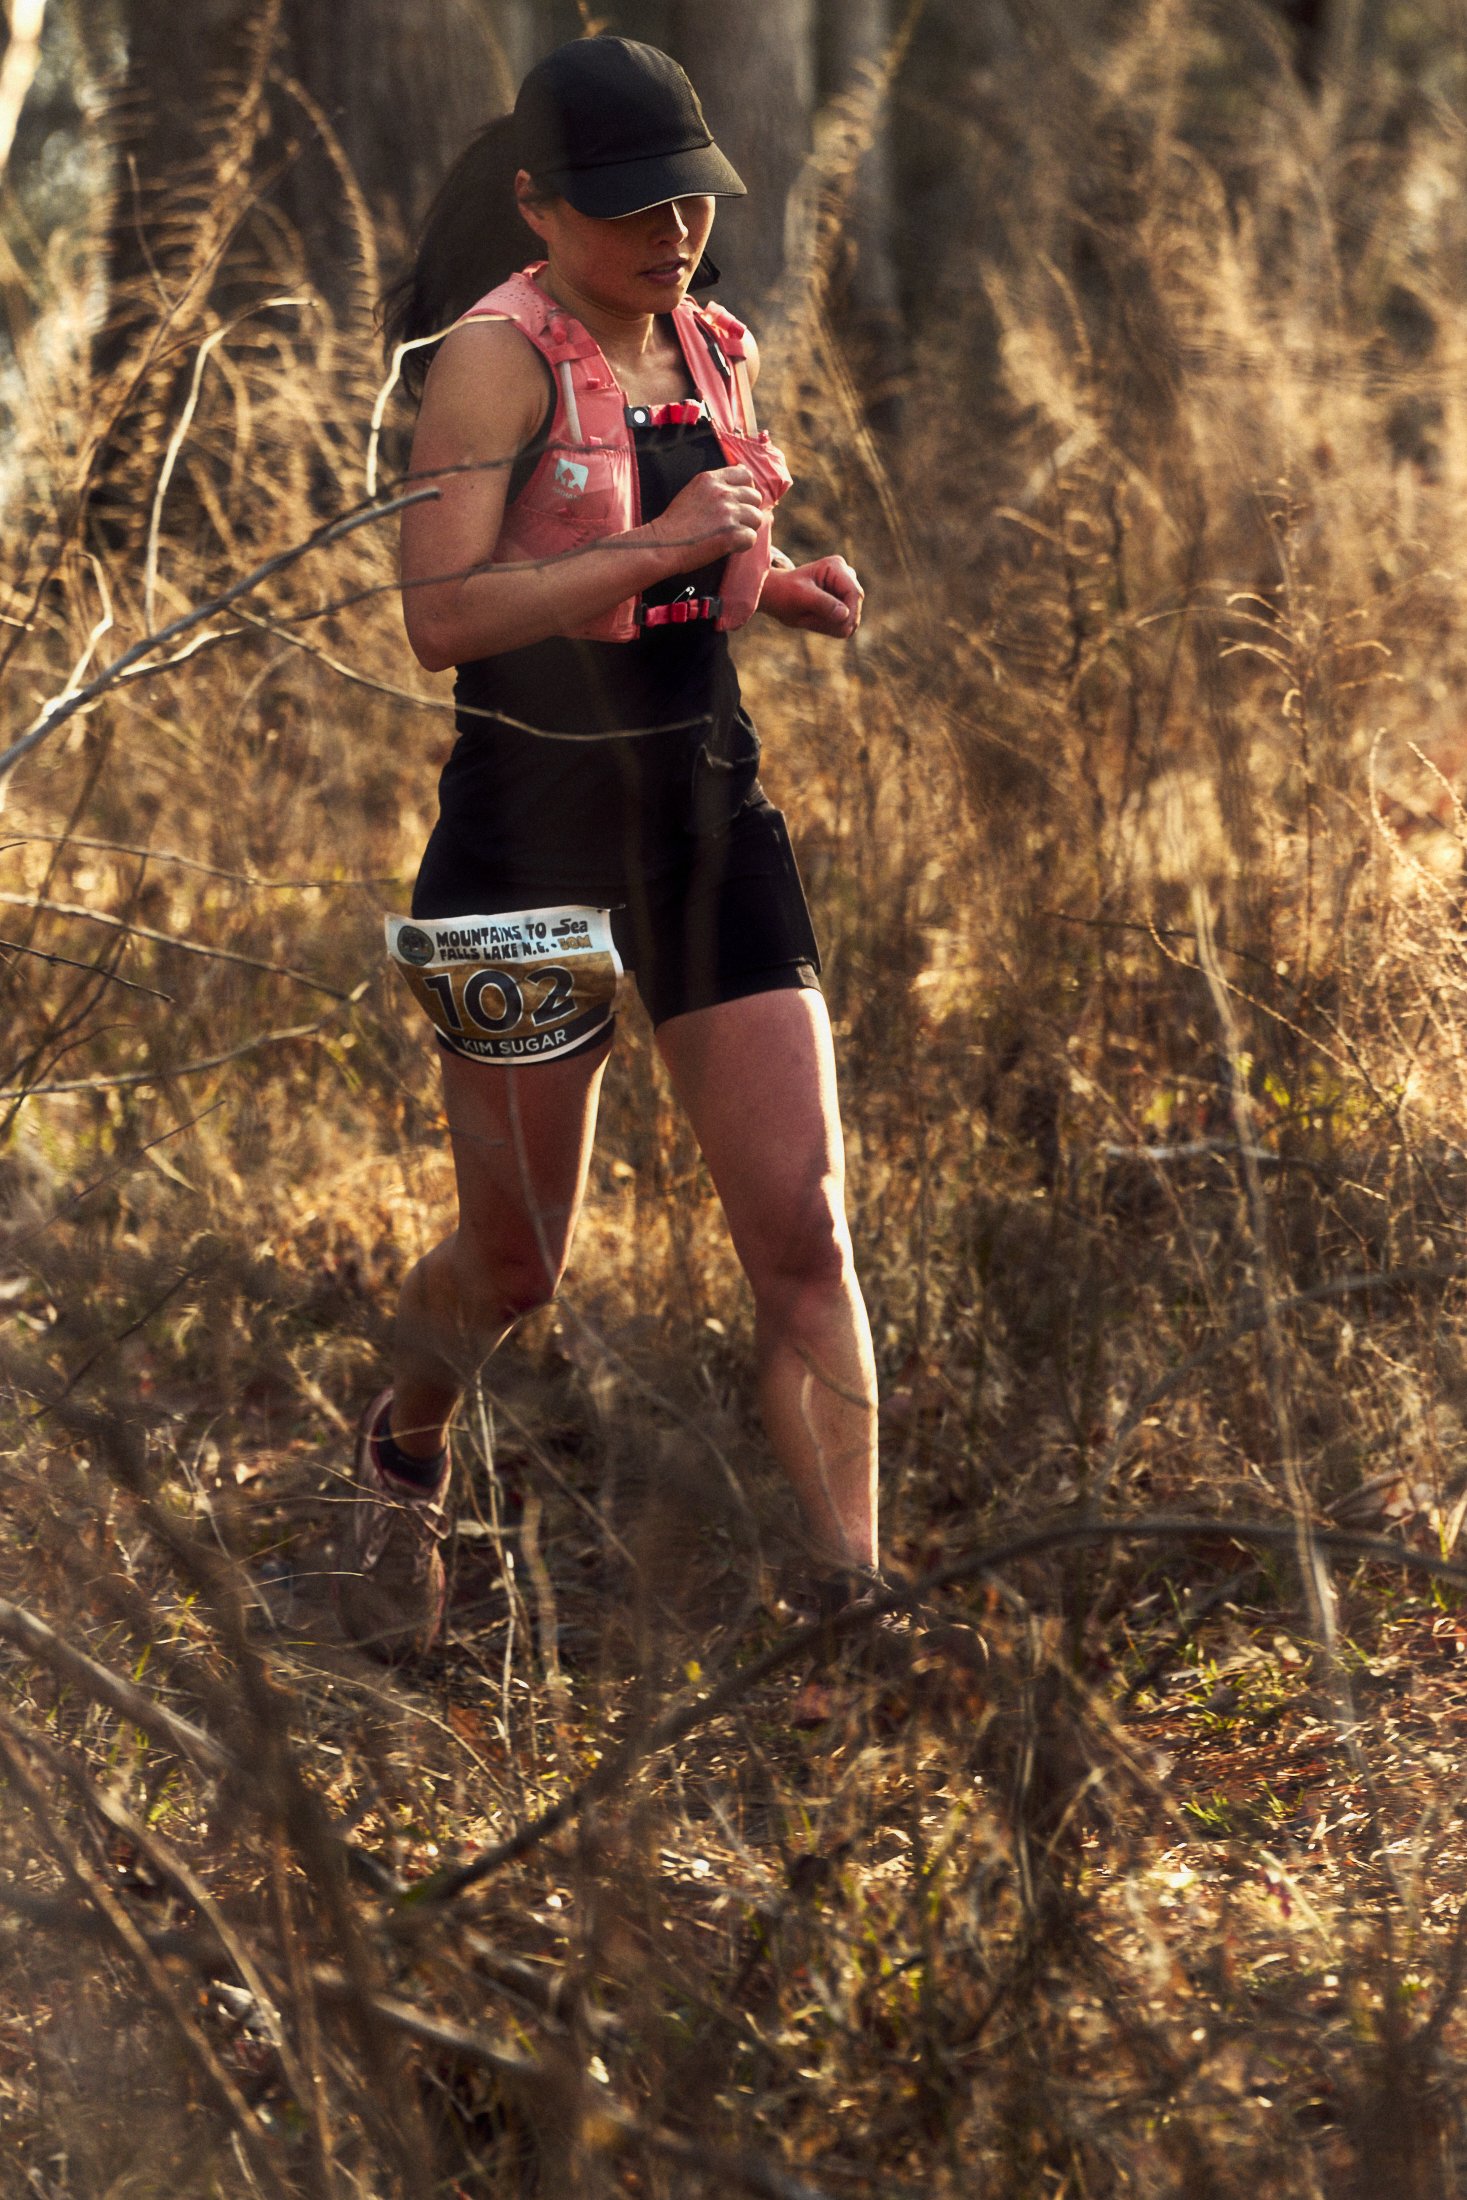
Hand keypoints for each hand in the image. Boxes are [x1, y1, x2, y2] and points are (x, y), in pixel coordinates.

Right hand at [646, 465, 762, 571]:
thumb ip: (714, 485)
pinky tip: (728, 546)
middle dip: (748, 511)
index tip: (741, 501)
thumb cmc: (674, 523)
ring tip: (730, 536)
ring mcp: (728, 513)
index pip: (745, 475)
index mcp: (711, 479)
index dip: (748, 489)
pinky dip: (742, 545)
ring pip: (756, 518)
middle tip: (734, 523)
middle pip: (755, 498)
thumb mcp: (692, 491)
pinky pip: (751, 538)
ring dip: (747, 528)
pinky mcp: (732, 534)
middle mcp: (722, 492)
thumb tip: (740, 476)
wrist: (662, 545)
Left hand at [759, 556, 862, 638]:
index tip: (840, 629)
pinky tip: (814, 621)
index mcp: (836, 566)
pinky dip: (831, 628)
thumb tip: (844, 614)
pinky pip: (846, 625)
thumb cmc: (784, 591)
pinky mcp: (844, 604)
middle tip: (809, 622)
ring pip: (852, 619)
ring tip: (809, 619)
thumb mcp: (800, 596)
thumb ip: (823, 603)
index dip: (850, 613)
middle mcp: (845, 576)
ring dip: (832, 626)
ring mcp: (845, 590)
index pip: (854, 593)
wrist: (777, 597)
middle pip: (855, 607)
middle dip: (837, 621)